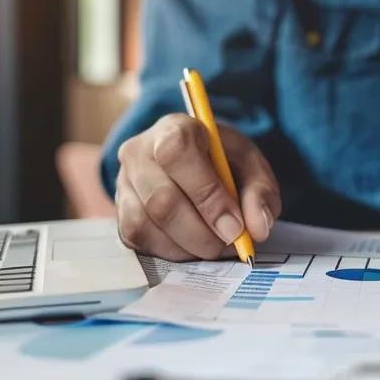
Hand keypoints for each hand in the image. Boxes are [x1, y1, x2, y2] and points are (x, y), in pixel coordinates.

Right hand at [114, 114, 281, 261]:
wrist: (193, 163)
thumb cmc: (222, 161)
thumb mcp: (250, 165)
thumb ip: (260, 192)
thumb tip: (257, 228)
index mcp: (175, 128)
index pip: (178, 154)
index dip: (207, 195)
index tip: (235, 226)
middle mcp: (139, 152)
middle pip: (161, 200)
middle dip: (201, 233)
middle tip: (229, 244)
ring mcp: (124, 182)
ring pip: (145, 224)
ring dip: (186, 246)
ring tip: (213, 245)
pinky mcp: (119, 211)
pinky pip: (137, 240)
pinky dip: (170, 251)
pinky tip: (191, 245)